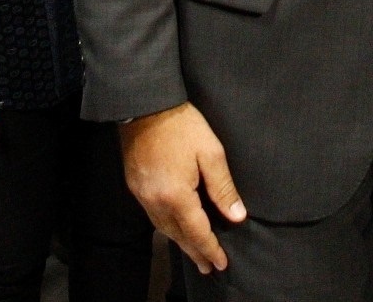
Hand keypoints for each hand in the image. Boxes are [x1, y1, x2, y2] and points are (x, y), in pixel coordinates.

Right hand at [119, 101, 245, 275]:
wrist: (146, 106)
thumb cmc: (182, 126)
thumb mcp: (211, 152)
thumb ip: (223, 187)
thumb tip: (236, 215)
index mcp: (176, 196)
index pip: (197, 231)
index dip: (210, 249)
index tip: (221, 263)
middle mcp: (155, 202)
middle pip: (178, 235)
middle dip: (195, 252)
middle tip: (209, 266)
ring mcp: (142, 196)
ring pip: (164, 228)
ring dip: (180, 241)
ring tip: (194, 251)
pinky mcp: (136, 187)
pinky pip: (153, 217)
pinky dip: (167, 227)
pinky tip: (175, 227)